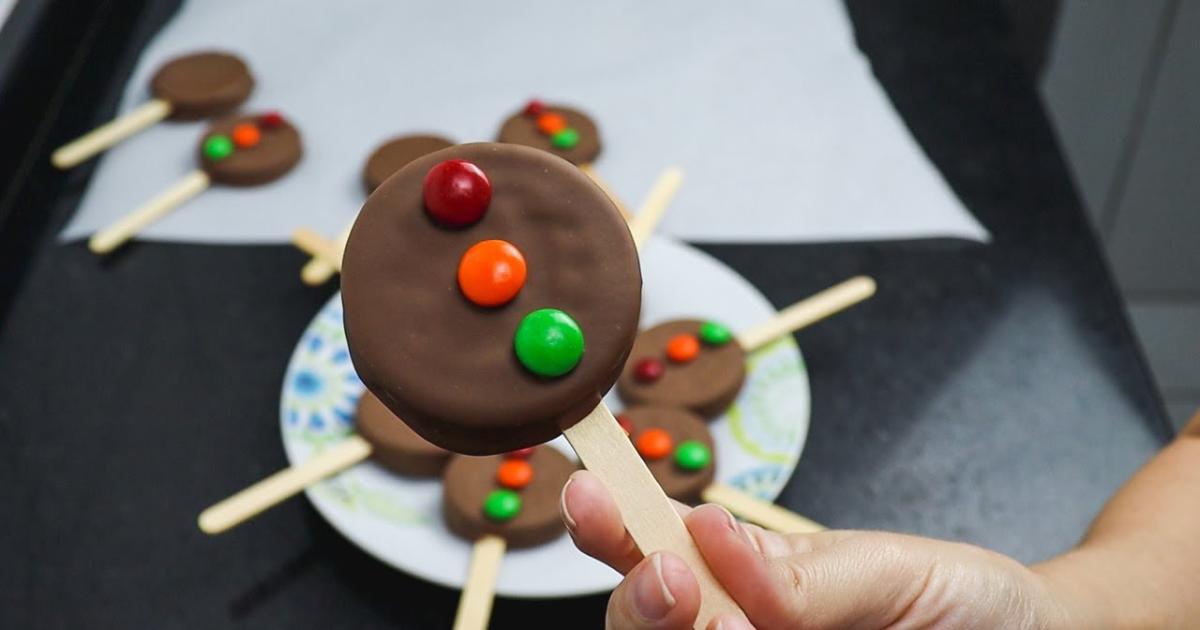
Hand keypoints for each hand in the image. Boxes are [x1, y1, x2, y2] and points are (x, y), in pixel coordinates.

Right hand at [560, 470, 1084, 629]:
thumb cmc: (961, 601)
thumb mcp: (889, 568)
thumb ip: (802, 573)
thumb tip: (707, 535)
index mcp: (743, 571)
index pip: (655, 543)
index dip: (609, 519)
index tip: (589, 496)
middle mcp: (732, 628)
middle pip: (638, 621)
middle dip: (639, 600)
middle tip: (674, 581)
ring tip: (733, 629)